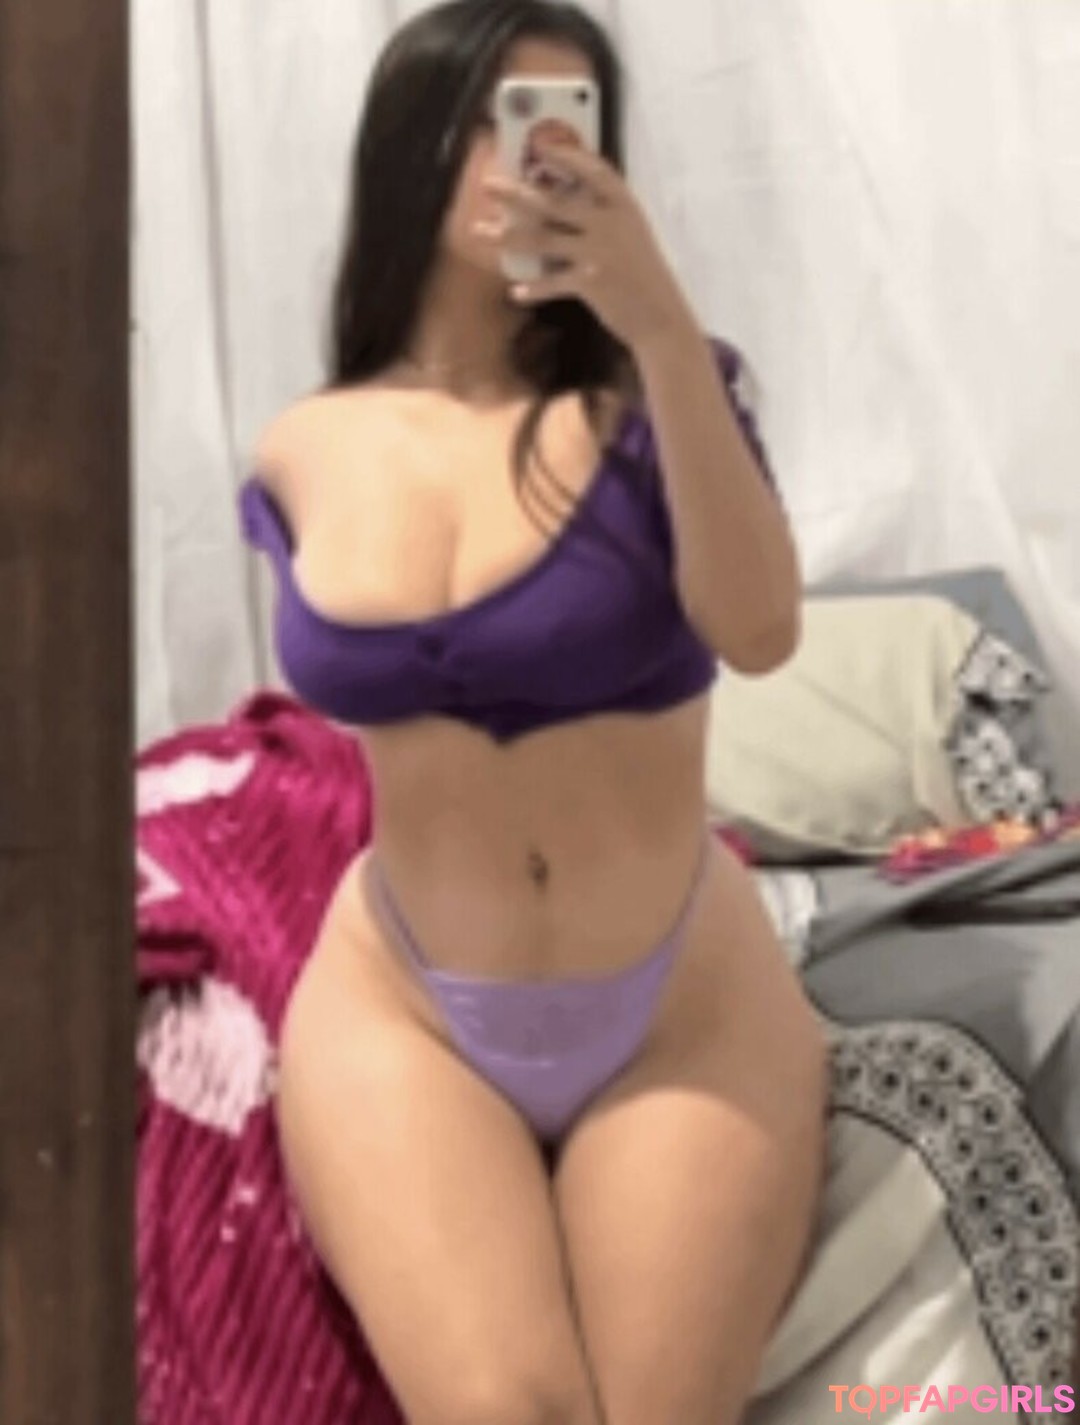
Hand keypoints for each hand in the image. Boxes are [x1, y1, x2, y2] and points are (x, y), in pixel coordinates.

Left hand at [475, 140, 694, 349]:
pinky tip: (516, 291)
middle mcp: (609, 224)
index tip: (541, 143)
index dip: (568, 155)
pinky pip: (551, 282)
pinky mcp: (589, 283)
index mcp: (624, 207)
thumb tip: (562, 205)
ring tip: (479, 231)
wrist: (662, 317)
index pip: (595, 171)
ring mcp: (598, 252)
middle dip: (516, 193)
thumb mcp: (633, 235)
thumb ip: (604, 217)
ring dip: (507, 236)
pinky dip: (534, 288)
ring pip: (542, 239)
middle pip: (554, 202)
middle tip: (487, 184)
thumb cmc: (645, 275)